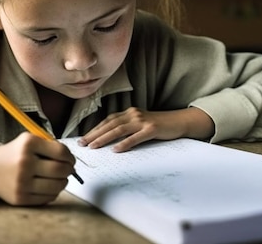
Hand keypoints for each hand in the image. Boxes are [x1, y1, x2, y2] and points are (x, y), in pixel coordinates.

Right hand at [0, 132, 75, 205]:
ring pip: (57, 186)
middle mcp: (24, 162)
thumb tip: (71, 161)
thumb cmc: (14, 154)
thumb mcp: (28, 141)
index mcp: (28, 144)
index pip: (61, 151)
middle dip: (69, 170)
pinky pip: (48, 198)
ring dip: (63, 182)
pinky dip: (53, 192)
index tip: (70, 159)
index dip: (70, 157)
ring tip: (59, 178)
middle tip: (68, 169)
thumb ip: (50, 147)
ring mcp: (22, 182)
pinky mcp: (20, 198)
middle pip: (61, 169)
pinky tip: (48, 186)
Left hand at [78, 107, 214, 152]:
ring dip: (104, 138)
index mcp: (128, 113)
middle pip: (109, 124)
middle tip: (82, 144)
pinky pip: (135, 137)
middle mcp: (133, 114)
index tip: (83, 139)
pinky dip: (125, 143)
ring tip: (94, 146)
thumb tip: (109, 140)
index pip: (107, 121)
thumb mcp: (140, 124)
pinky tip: (116, 149)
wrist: (179, 121)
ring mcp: (142, 121)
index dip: (94, 129)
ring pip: (119, 129)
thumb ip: (126, 129)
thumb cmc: (158, 125)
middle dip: (94, 134)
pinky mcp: (152, 129)